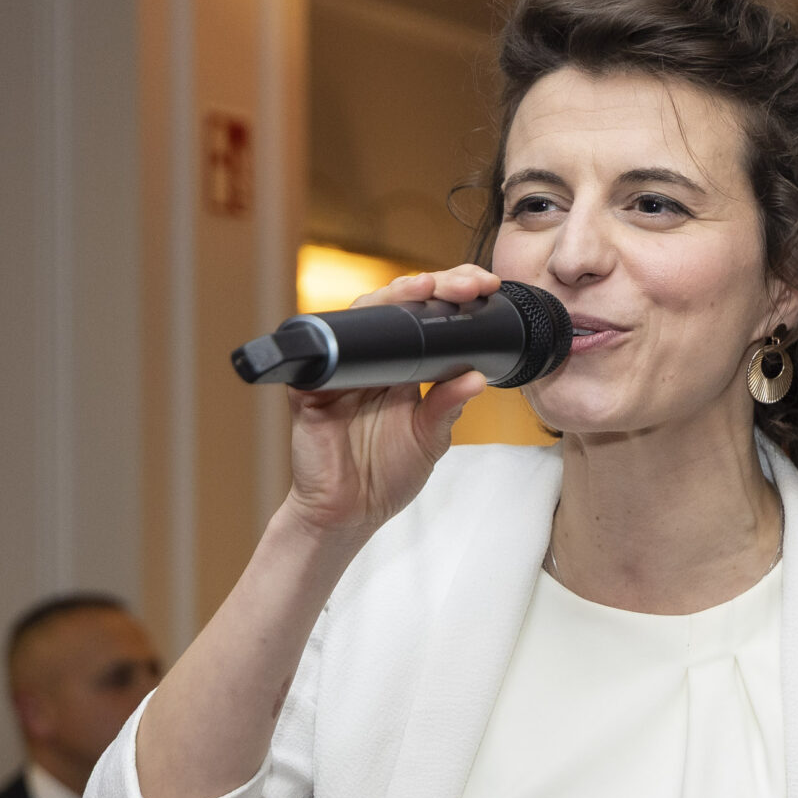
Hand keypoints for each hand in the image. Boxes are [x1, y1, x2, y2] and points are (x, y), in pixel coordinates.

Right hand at [281, 266, 497, 537]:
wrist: (348, 514)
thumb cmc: (387, 475)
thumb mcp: (430, 439)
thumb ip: (448, 407)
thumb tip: (477, 377)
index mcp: (404, 365)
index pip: (429, 316)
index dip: (454, 295)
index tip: (486, 287)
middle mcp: (373, 358)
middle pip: (398, 304)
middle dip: (434, 285)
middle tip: (468, 284)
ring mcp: (341, 367)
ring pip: (361, 314)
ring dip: (391, 297)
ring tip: (424, 288)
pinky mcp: (311, 386)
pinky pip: (319, 353)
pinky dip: (337, 337)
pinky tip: (363, 328)